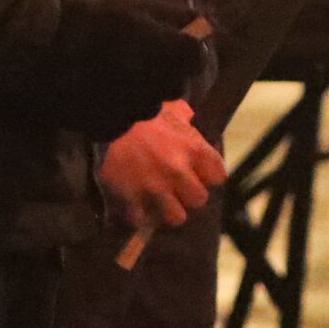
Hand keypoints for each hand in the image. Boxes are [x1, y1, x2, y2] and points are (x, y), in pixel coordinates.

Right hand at [0, 0, 208, 141]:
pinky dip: (116, 108)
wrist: (42, 52)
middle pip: (176, 85)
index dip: (186, 52)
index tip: (171, 44)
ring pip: (149, 104)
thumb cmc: (92, 20)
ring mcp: (136, 113)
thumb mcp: (136, 5)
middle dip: (164, 73)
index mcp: (173, 55)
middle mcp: (161, 89)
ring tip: (113, 74)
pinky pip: (123, 119)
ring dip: (141, 92)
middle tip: (138, 56)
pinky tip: (96, 91)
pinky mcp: (111, 129)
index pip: (198, 59)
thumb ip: (174, 15)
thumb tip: (200, 22)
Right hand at [98, 100, 226, 229]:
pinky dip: (140, 215)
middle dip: (190, 195)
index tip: (202, 175)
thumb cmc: (144, 112)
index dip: (210, 177)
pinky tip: (137, 206)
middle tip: (180, 189)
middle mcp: (179, 171)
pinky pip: (142, 219)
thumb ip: (184, 115)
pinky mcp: (133, 198)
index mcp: (194, 149)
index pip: (219, 176)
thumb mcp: (171, 108)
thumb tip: (189, 116)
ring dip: (169, 210)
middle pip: (199, 199)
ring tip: (161, 202)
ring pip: (176, 216)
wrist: (110, 119)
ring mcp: (156, 187)